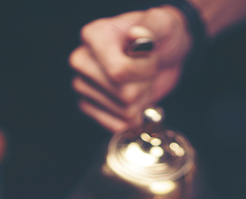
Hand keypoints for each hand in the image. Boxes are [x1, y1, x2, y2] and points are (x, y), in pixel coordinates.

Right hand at [69, 6, 192, 131]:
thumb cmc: (160, 37)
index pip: (119, 72)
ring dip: (141, 100)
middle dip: (144, 85)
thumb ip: (152, 26)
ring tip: (139, 81)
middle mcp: (82, 61)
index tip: (150, 54)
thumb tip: (136, 35)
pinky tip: (133, 98)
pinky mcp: (88, 108)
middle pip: (124, 95)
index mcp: (94, 36)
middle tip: (145, 69)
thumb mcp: (163, 23)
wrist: (162, 54)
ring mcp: (82, 86)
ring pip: (125, 112)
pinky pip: (118, 127)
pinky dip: (134, 117)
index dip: (144, 69)